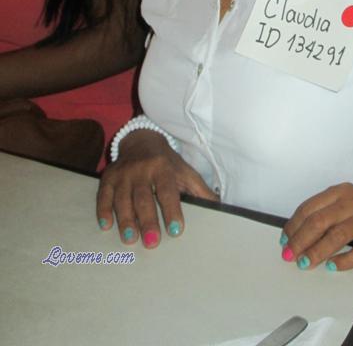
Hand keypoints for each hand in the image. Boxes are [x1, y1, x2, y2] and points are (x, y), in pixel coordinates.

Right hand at [96, 130, 217, 247]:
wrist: (142, 140)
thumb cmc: (167, 163)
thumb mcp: (185, 172)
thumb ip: (200, 191)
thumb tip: (219, 209)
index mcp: (163, 168)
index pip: (168, 191)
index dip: (172, 210)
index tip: (176, 230)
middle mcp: (142, 169)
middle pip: (144, 198)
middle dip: (148, 220)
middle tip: (152, 242)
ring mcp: (123, 174)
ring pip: (123, 199)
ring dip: (126, 220)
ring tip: (130, 240)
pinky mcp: (108, 178)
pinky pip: (103, 195)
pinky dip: (103, 210)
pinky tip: (106, 226)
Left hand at [280, 183, 352, 271]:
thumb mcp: (347, 201)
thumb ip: (325, 211)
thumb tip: (296, 234)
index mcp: (341, 192)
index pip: (309, 208)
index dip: (293, 226)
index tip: (284, 241)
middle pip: (318, 222)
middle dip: (299, 241)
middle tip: (289, 256)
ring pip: (335, 237)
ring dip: (316, 252)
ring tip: (305, 263)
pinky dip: (342, 262)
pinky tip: (331, 266)